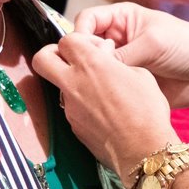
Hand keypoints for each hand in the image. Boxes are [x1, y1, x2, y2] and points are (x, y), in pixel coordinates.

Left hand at [33, 30, 180, 176]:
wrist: (143, 149)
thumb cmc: (147, 111)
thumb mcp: (141, 74)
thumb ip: (116, 61)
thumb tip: (106, 57)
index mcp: (91, 63)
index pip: (66, 39)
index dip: (78, 40)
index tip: (93, 47)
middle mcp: (73, 83)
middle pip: (42, 59)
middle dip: (51, 54)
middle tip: (69, 59)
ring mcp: (70, 106)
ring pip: (58, 86)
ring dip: (72, 83)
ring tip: (98, 91)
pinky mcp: (72, 126)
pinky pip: (70, 108)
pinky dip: (82, 105)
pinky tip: (103, 112)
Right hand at [67, 3, 188, 114]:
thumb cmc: (186, 47)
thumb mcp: (151, 43)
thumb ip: (119, 54)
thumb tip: (92, 67)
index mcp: (122, 17)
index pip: (87, 19)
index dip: (80, 33)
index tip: (83, 49)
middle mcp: (117, 37)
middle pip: (85, 43)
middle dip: (83, 55)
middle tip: (90, 69)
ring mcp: (121, 60)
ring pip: (93, 66)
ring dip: (92, 74)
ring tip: (98, 83)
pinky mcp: (125, 81)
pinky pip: (104, 84)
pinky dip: (101, 89)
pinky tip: (105, 94)